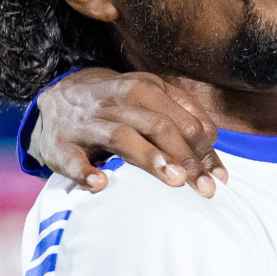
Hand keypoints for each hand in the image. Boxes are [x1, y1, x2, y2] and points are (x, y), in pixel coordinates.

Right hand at [32, 68, 225, 195]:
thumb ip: (183, 113)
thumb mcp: (150, 97)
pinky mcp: (61, 145)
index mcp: (145, 89)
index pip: (184, 120)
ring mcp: (88, 123)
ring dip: (150, 158)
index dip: (205, 149)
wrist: (57, 96)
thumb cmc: (116, 105)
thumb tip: (212, 139)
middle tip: (204, 187)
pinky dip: (85, 171)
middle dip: (186, 158)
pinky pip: (73, 159)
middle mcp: (117, 102)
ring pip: (123, 137)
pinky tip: (101, 183)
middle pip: (159, 127)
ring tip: (175, 180)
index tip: (220, 176)